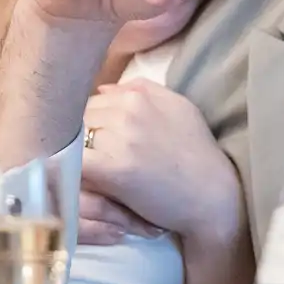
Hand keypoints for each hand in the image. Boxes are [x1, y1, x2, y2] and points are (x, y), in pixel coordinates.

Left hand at [79, 80, 241, 248]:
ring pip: (73, 138)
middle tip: (91, 158)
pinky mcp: (113, 169)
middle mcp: (127, 111)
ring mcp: (120, 139)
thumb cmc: (198, 152)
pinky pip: (75, 162)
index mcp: (138, 95)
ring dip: (74, 153)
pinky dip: (70, 169)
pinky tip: (77, 179)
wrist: (213, 194)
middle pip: (80, 117)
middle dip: (79, 136)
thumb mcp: (179, 108)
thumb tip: (102, 89)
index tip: (96, 139)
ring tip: (85, 170)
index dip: (91, 121)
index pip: (92, 100)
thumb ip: (142, 90)